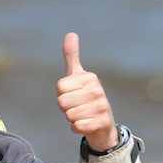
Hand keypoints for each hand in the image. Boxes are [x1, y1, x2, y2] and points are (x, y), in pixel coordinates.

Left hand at [58, 32, 118, 153]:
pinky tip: (86, 125)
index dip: (62, 95)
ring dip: (72, 118)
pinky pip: (77, 126)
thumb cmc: (85, 98)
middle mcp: (97, 90)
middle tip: (78, 107)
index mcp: (90, 77)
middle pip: (62, 102)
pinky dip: (77, 128)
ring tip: (83, 115)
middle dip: (66, 108)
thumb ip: (72, 56)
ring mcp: (102, 106)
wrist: (102, 124)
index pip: (59, 87)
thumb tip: (71, 33)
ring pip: (69, 115)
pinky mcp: (102, 122)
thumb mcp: (77, 77)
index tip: (73, 95)